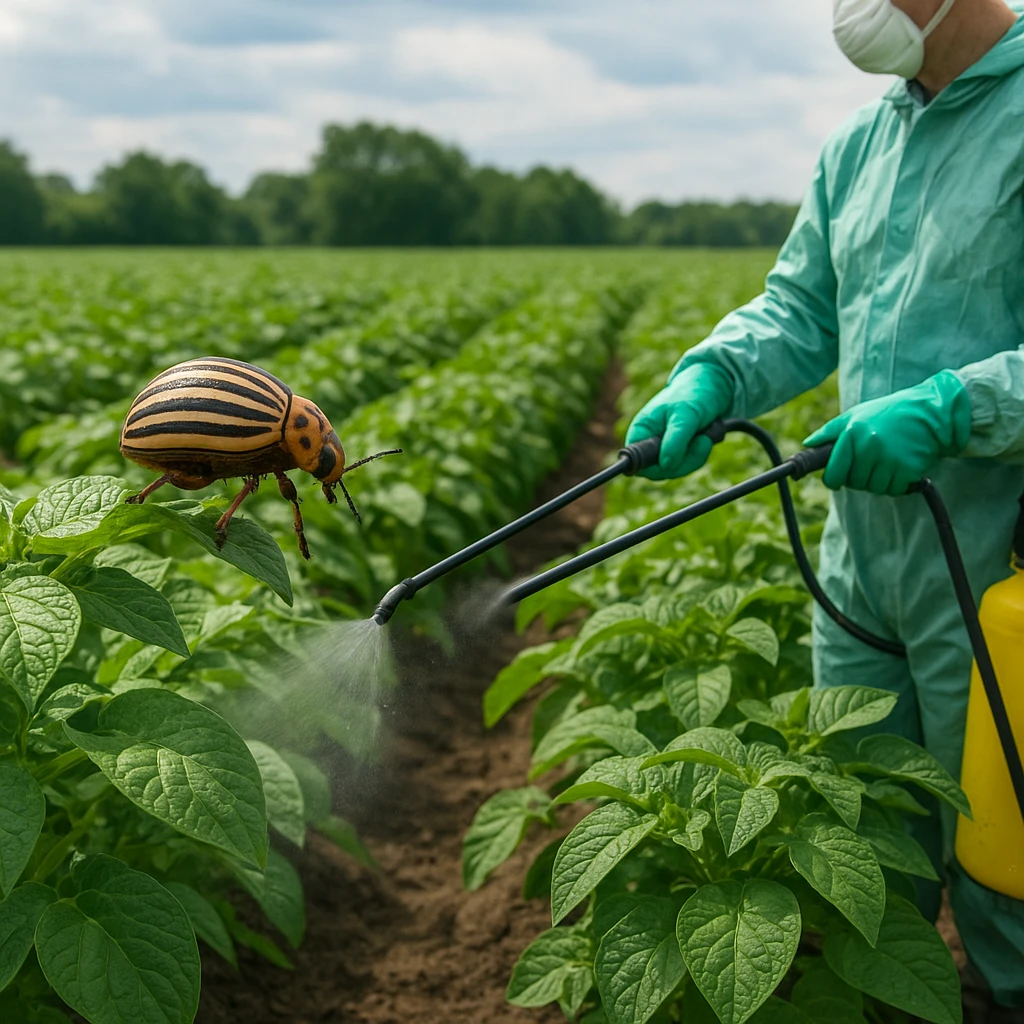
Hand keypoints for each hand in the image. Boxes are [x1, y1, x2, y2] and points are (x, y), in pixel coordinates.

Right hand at [625, 363, 733, 479]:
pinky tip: (705, 438)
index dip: (655, 468)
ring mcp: (664, 448)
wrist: (713, 386)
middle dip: (684, 461)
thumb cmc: (694, 393)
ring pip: (676, 469)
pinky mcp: (679, 451)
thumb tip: (666, 466)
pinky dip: (700, 455)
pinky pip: (688, 465)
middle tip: (702, 441)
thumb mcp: (686, 414)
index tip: (675, 461)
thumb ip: (675, 440)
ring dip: (695, 456)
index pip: (637, 463)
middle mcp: (649, 442)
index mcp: (641, 431)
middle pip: (659, 470)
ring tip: (704, 436)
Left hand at [803, 370, 970, 495]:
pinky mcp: (908, 469)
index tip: (837, 480)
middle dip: (859, 478)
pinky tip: (900, 467)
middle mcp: (869, 446)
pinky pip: (894, 489)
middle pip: (854, 483)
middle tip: (870, 463)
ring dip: (878, 481)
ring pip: (873, 488)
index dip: (834, 480)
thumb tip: (808, 444)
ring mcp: (889, 459)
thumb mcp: (856, 415)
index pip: (834, 473)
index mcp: (852, 433)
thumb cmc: (888, 414)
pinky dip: (896, 483)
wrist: (930, 412)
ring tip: (886, 462)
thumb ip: (829, 431)